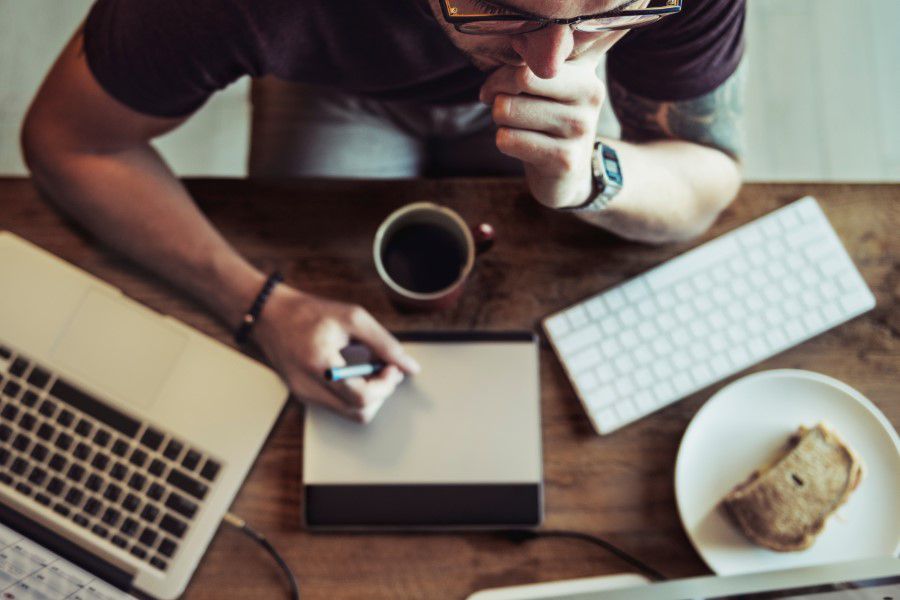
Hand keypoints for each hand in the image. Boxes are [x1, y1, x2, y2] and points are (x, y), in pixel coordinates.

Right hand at [252, 284, 419, 422]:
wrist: (269, 316)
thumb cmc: (309, 313)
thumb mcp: (352, 318)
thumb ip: (384, 343)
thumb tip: (410, 367)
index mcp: (320, 365)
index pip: (362, 397)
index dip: (386, 386)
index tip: (393, 368)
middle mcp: (309, 387)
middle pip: (359, 413)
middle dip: (381, 393)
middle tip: (386, 369)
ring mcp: (304, 395)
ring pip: (350, 414)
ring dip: (369, 395)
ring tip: (370, 370)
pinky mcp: (303, 396)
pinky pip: (337, 406)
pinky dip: (353, 394)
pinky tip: (353, 372)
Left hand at [480, 47, 606, 208]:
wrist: (568, 173)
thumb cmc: (548, 121)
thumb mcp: (549, 85)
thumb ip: (536, 60)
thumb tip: (516, 41)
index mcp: (586, 70)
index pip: (534, 56)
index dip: (505, 72)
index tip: (502, 85)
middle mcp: (591, 94)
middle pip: (520, 78)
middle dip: (498, 93)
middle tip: (501, 104)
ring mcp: (581, 128)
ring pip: (507, 110)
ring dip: (500, 120)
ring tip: (516, 126)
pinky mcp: (566, 160)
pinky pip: (509, 140)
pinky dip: (504, 141)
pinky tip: (520, 145)